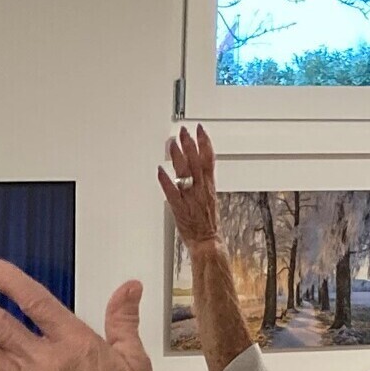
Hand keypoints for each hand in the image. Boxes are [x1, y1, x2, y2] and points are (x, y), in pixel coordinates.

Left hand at [157, 125, 221, 248]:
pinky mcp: (180, 209)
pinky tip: (160, 171)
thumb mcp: (208, 196)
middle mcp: (200, 190)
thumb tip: (195, 165)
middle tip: (183, 131)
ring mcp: (190, 199)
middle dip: (190, 144)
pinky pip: (172, 193)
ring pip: (185, 174)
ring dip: (178, 157)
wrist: (207, 241)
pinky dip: (166, 181)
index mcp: (209, 186)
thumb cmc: (206, 222)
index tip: (200, 129)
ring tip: (172, 144)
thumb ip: (202, 180)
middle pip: (196, 162)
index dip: (205, 142)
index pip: (209, 159)